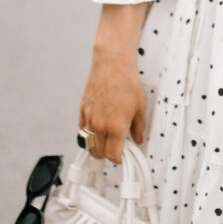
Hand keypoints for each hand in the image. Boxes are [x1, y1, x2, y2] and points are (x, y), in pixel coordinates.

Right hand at [79, 47, 145, 163]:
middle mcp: (100, 125)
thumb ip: (138, 127)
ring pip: (88, 143)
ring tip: (106, 140)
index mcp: (116, 127)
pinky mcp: (82, 110)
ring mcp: (89, 118)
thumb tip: (137, 139)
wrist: (112, 64)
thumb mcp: (140, 107)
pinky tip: (98, 127)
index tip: (123, 156)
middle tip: (116, 148)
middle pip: (99, 152)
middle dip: (107, 154)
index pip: (113, 155)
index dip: (119, 159)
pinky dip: (88, 133)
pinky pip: (82, 129)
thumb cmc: (127, 82)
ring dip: (96, 145)